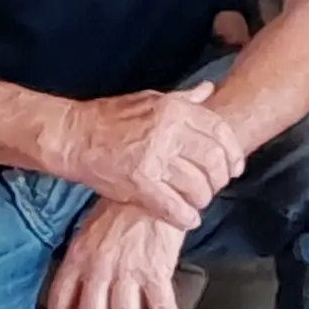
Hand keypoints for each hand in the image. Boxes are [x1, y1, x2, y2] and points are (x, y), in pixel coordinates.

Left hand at [42, 200, 191, 308]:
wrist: (155, 183)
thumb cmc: (125, 204)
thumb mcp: (92, 230)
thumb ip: (85, 261)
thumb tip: (82, 292)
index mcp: (78, 255)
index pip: (60, 300)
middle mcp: (98, 266)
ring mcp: (126, 269)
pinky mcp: (155, 268)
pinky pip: (160, 307)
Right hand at [51, 85, 246, 228]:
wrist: (73, 136)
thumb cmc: (110, 117)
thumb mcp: (150, 98)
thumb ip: (182, 99)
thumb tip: (209, 89)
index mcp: (174, 110)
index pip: (219, 132)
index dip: (233, 153)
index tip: (235, 168)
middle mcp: (169, 132)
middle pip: (213, 161)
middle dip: (219, 180)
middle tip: (215, 188)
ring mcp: (154, 159)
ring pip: (197, 187)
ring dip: (202, 199)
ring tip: (198, 202)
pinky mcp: (139, 184)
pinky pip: (173, 207)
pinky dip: (185, 217)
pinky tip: (188, 219)